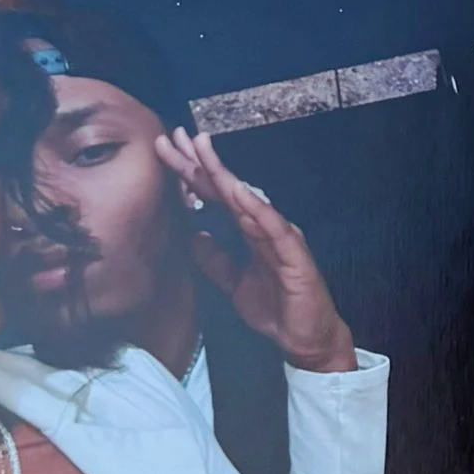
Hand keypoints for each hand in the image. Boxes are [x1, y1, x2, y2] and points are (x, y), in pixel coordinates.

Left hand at [154, 128, 358, 374]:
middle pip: (226, 188)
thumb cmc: (276, 308)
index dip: (190, 173)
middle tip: (175, 135)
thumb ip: (215, 260)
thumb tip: (195, 235)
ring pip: (247, 199)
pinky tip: (239, 191)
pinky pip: (272, 227)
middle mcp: (264, 226)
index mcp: (249, 231)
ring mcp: (279, 236)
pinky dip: (256, 208)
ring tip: (202, 151)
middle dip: (199, 162)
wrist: (306, 337)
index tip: (167, 151)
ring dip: (224, 174)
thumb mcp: (233, 284)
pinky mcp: (293, 254)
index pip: (215, 196)